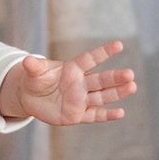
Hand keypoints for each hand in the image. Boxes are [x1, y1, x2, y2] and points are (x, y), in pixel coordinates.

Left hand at [0, 42, 138, 126]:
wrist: (31, 98)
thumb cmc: (35, 80)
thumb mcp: (33, 73)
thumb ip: (34, 67)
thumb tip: (26, 60)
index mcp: (72, 69)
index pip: (90, 59)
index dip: (103, 52)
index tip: (119, 45)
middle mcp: (81, 83)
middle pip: (101, 80)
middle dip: (115, 77)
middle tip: (130, 74)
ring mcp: (81, 100)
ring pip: (102, 96)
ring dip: (117, 93)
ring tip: (132, 87)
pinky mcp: (78, 114)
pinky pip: (95, 115)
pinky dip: (107, 115)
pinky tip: (121, 113)